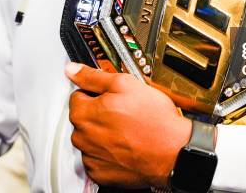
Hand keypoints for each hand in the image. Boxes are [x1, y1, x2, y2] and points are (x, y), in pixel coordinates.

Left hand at [66, 62, 191, 188]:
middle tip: (123, 112)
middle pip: (83, 119)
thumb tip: (72, 70)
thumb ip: (94, 76)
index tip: (111, 97)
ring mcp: (91, 158)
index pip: (78, 96)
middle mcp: (82, 139)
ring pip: (91, 139)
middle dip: (99, 114)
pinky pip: (98, 159)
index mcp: (83, 114)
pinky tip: (126, 146)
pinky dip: (108, 153)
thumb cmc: (153, 120)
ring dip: (103, 134)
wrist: (173, 153)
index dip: (96, 93)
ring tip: (127, 130)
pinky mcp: (101, 174)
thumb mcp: (125, 85)